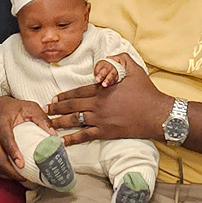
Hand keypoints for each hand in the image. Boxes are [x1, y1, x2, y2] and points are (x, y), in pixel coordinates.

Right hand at [0, 96, 55, 180]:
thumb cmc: (14, 108)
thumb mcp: (29, 108)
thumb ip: (42, 119)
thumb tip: (54, 136)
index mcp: (2, 121)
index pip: (5, 138)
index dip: (12, 152)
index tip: (21, 164)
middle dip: (9, 170)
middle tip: (23, 177)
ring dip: (5, 173)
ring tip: (19, 178)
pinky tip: (10, 175)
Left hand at [48, 53, 167, 145]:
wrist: (156, 114)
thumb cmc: (145, 91)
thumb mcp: (133, 68)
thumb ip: (118, 59)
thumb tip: (106, 60)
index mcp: (102, 89)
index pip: (78, 92)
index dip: (64, 95)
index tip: (54, 97)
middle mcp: (98, 104)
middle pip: (72, 106)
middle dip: (57, 108)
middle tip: (45, 110)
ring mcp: (101, 119)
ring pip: (75, 120)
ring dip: (60, 122)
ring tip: (49, 124)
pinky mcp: (106, 132)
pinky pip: (85, 136)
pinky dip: (72, 139)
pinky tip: (62, 142)